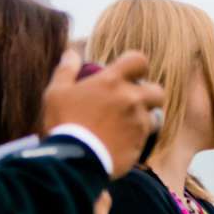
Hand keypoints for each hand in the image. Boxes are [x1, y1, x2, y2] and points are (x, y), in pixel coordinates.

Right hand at [41, 50, 162, 177]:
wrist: (76, 160)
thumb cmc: (64, 122)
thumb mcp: (56, 92)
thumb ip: (66, 70)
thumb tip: (71, 53)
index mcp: (112, 82)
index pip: (139, 61)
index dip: (137, 65)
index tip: (130, 72)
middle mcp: (131, 99)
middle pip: (157, 91)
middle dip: (149, 94)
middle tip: (134, 100)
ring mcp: (139, 122)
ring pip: (155, 117)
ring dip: (145, 118)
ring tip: (127, 123)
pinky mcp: (141, 144)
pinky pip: (147, 137)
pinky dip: (138, 137)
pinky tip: (122, 140)